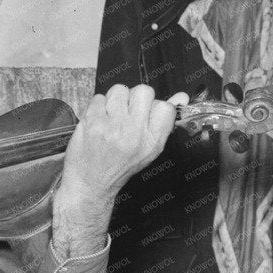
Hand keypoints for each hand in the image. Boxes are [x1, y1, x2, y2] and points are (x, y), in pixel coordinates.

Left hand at [50, 85, 186, 256]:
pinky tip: (98, 122)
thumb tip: (181, 96)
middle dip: (134, 98)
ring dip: (114, 100)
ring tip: (111, 117)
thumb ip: (164, 121)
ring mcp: (113, 126)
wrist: (91, 183)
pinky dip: (97, 107)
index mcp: (152, 140)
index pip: (165, 106)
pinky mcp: (93, 122)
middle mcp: (135, 132)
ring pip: (119, 90)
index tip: (144, 114)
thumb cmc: (119, 166)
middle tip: (126, 113)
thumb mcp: (149, 149)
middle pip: (143, 91)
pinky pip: (99, 97)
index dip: (153, 106)